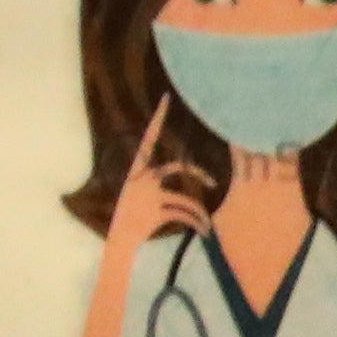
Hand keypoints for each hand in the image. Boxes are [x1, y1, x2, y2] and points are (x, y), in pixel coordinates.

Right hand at [101, 96, 212, 269]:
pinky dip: (196, 224)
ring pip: (185, 198)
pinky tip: (203, 233)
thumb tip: (185, 175)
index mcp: (138, 168)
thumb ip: (165, 185)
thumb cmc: (139, 217)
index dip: (159, 118)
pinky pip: (184, 214)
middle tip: (215, 183)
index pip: (149, 138)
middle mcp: (141, 176)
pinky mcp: (155, 210)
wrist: (121, 238)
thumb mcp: (151, 197)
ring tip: (208, 226)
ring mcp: (147, 193)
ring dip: (198, 214)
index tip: (166, 98)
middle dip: (199, 175)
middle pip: (178, 168)